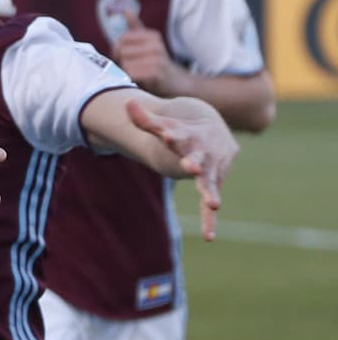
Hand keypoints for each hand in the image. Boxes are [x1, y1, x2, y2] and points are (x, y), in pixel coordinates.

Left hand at [112, 10, 185, 96]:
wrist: (176, 84)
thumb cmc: (157, 64)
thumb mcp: (148, 44)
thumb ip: (136, 29)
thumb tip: (126, 9)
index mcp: (152, 36)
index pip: (122, 39)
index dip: (119, 50)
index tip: (127, 57)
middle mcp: (156, 45)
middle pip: (121, 51)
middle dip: (122, 62)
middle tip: (134, 68)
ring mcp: (157, 58)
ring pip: (124, 63)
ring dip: (127, 72)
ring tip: (139, 75)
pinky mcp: (155, 72)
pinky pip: (131, 74)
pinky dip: (132, 80)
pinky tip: (142, 81)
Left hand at [125, 97, 236, 240]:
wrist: (214, 128)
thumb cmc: (183, 127)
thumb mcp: (164, 122)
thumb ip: (144, 118)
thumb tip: (126, 103)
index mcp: (190, 135)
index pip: (178, 134)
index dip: (170, 134)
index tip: (163, 134)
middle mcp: (204, 152)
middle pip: (199, 157)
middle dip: (194, 162)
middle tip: (190, 165)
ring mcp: (210, 168)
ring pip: (210, 180)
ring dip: (210, 191)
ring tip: (214, 204)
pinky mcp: (213, 182)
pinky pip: (210, 200)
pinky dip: (209, 219)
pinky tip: (208, 236)